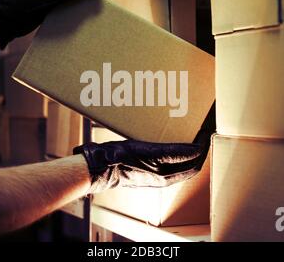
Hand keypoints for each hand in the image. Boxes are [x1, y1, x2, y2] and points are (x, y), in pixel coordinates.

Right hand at [73, 130, 211, 193]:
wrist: (103, 168)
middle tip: (204, 133)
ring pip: (185, 166)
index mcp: (165, 175)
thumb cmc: (120, 158)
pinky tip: (178, 146)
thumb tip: (196, 149)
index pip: (194, 160)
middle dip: (201, 150)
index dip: (203, 146)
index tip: (207, 131)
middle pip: (193, 165)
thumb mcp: (147, 151)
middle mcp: (165, 178)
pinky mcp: (153, 174)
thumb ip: (171, 152)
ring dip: (193, 153)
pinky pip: (176, 166)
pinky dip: (182, 156)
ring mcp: (159, 177)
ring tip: (194, 137)